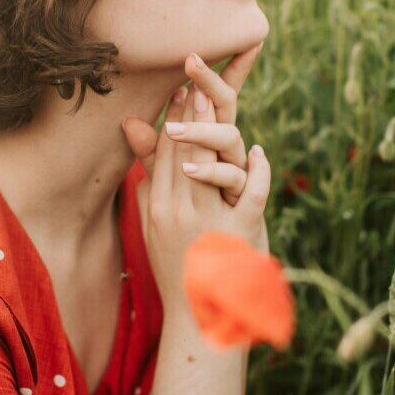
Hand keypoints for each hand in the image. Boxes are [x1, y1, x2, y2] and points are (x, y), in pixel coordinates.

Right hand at [121, 44, 270, 315]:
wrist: (198, 317)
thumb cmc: (175, 266)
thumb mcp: (152, 226)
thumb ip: (146, 188)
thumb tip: (135, 156)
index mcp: (158, 207)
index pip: (163, 153)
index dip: (171, 118)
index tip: (178, 89)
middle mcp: (178, 210)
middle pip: (183, 150)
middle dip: (189, 111)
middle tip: (194, 78)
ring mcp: (207, 221)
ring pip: (208, 163)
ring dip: (212, 128)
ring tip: (215, 99)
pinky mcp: (238, 234)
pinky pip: (249, 194)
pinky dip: (255, 171)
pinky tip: (258, 152)